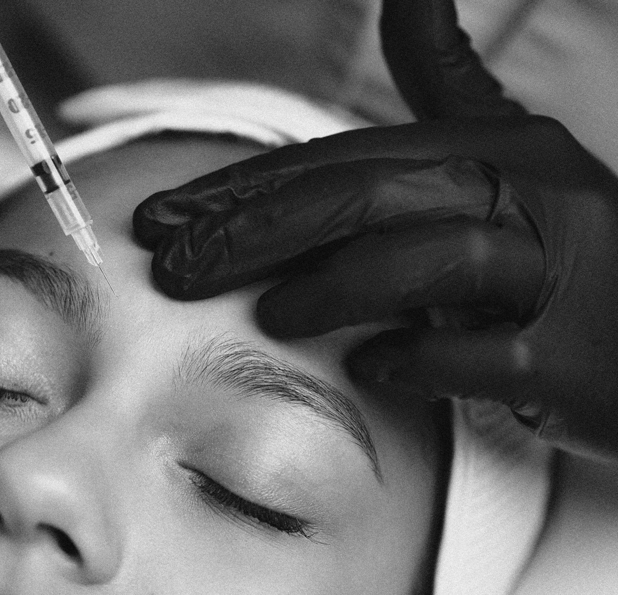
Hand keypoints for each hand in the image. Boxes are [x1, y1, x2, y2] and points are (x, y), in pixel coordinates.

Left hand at [133, 0, 617, 459]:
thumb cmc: (565, 237)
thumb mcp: (509, 144)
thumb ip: (444, 80)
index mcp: (488, 148)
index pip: (343, 158)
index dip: (247, 186)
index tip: (167, 218)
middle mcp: (520, 197)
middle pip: (367, 196)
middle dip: (256, 230)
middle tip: (175, 269)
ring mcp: (553, 276)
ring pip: (427, 260)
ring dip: (333, 288)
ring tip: (268, 318)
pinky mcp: (572, 359)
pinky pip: (487, 356)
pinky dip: (422, 359)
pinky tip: (370, 370)